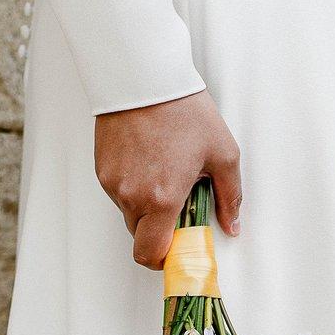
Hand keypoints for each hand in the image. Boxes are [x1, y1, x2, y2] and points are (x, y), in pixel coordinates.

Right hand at [94, 90, 241, 269]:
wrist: (144, 75)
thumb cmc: (184, 110)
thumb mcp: (223, 153)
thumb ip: (231, 197)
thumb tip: (232, 225)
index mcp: (162, 199)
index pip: (151, 253)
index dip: (163, 259)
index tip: (176, 250)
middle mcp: (132, 196)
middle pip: (140, 236)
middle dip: (159, 230)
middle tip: (179, 206)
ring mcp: (113, 183)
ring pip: (130, 214)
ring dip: (147, 207)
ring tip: (165, 173)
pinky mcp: (102, 168)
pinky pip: (119, 192)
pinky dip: (134, 187)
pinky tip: (149, 161)